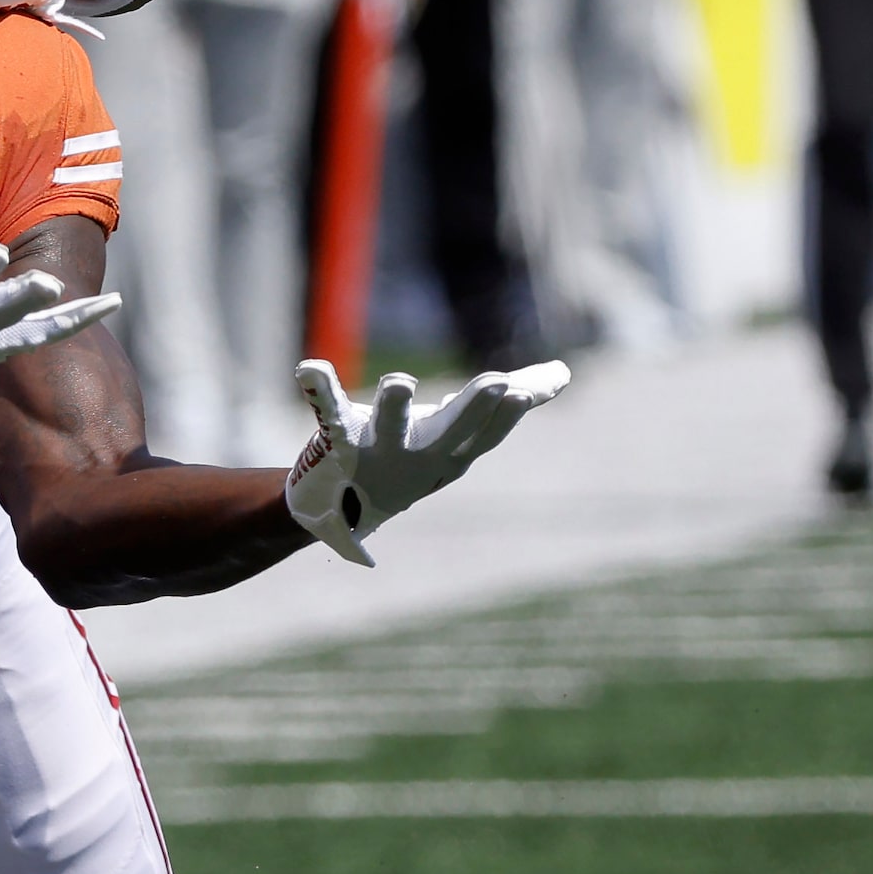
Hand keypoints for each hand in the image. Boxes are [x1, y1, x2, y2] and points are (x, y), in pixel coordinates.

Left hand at [282, 357, 567, 565]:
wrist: (340, 505)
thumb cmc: (411, 454)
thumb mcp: (461, 434)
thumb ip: (507, 404)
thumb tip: (563, 373)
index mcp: (452, 452)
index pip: (489, 432)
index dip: (511, 412)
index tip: (539, 387)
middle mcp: (419, 455)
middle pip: (451, 433)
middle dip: (475, 410)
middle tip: (498, 383)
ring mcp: (378, 450)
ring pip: (389, 427)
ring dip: (394, 407)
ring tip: (397, 381)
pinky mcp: (338, 441)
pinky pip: (328, 412)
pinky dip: (320, 390)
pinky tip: (308, 368)